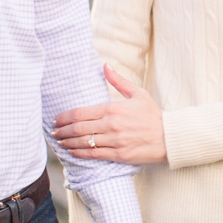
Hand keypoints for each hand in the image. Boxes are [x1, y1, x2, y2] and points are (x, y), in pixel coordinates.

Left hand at [53, 66, 167, 164]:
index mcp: (113, 108)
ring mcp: (114, 141)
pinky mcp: (119, 155)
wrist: (169, 137)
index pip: (81, 113)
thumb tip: (105, 66)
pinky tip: (72, 152)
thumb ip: (118, 81)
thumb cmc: (153, 115)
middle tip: (53, 132)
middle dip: (62, 131)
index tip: (56, 119)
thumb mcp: (137, 94)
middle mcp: (111, 125)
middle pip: (78, 129)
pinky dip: (80, 154)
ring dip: (68, 143)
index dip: (64, 117)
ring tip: (59, 142)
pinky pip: (94, 156)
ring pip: (84, 143)